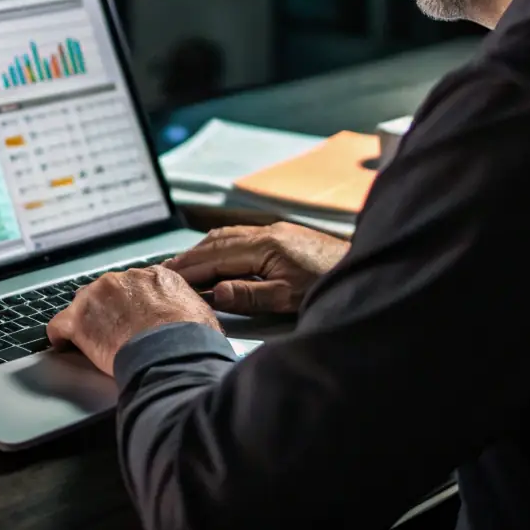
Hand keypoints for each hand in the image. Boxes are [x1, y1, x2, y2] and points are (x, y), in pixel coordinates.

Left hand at [46, 266, 220, 376]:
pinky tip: (65, 347)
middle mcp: (123, 279)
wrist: (171, 350)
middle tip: (115, 333)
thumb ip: (187, 309)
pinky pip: (59, 325)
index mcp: (154, 276)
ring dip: (87, 321)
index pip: (135, 286)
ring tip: (92, 341)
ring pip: (83, 305)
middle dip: (109, 310)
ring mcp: (97, 296)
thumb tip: (193, 320)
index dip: (133, 304)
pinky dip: (61, 336)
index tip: (134, 318)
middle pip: (106, 292)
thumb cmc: (191, 338)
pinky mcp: (78, 320)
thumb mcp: (201, 314)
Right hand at [164, 222, 348, 314]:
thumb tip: (214, 293)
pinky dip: (222, 246)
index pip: (216, 256)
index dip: (190, 267)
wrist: (364, 268)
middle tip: (166, 269)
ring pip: (229, 235)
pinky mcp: (285, 236)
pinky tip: (219, 256)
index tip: (166, 276)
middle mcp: (267, 232)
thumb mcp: (286, 298)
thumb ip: (249, 295)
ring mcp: (276, 231)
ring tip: (185, 263)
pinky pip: (243, 237)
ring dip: (205, 249)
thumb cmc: (327, 285)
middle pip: (218, 241)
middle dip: (191, 255)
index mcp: (264, 245)